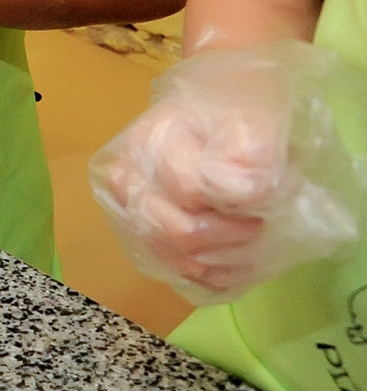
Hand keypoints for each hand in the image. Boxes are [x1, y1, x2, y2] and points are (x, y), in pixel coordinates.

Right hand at [95, 103, 276, 296]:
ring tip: (246, 245)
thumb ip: (250, 154)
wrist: (218, 113)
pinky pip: (171, 271)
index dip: (232, 207)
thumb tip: (242, 197)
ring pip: (170, 258)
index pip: (189, 190)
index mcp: (148, 142)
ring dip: (219, 262)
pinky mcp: (139, 233)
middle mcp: (127, 178)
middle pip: (173, 232)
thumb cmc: (236, 116)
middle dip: (226, 239)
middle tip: (255, 227)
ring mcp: (128, 209)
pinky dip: (206, 277)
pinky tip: (230, 264)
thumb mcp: (253, 122)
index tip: (262, 205)